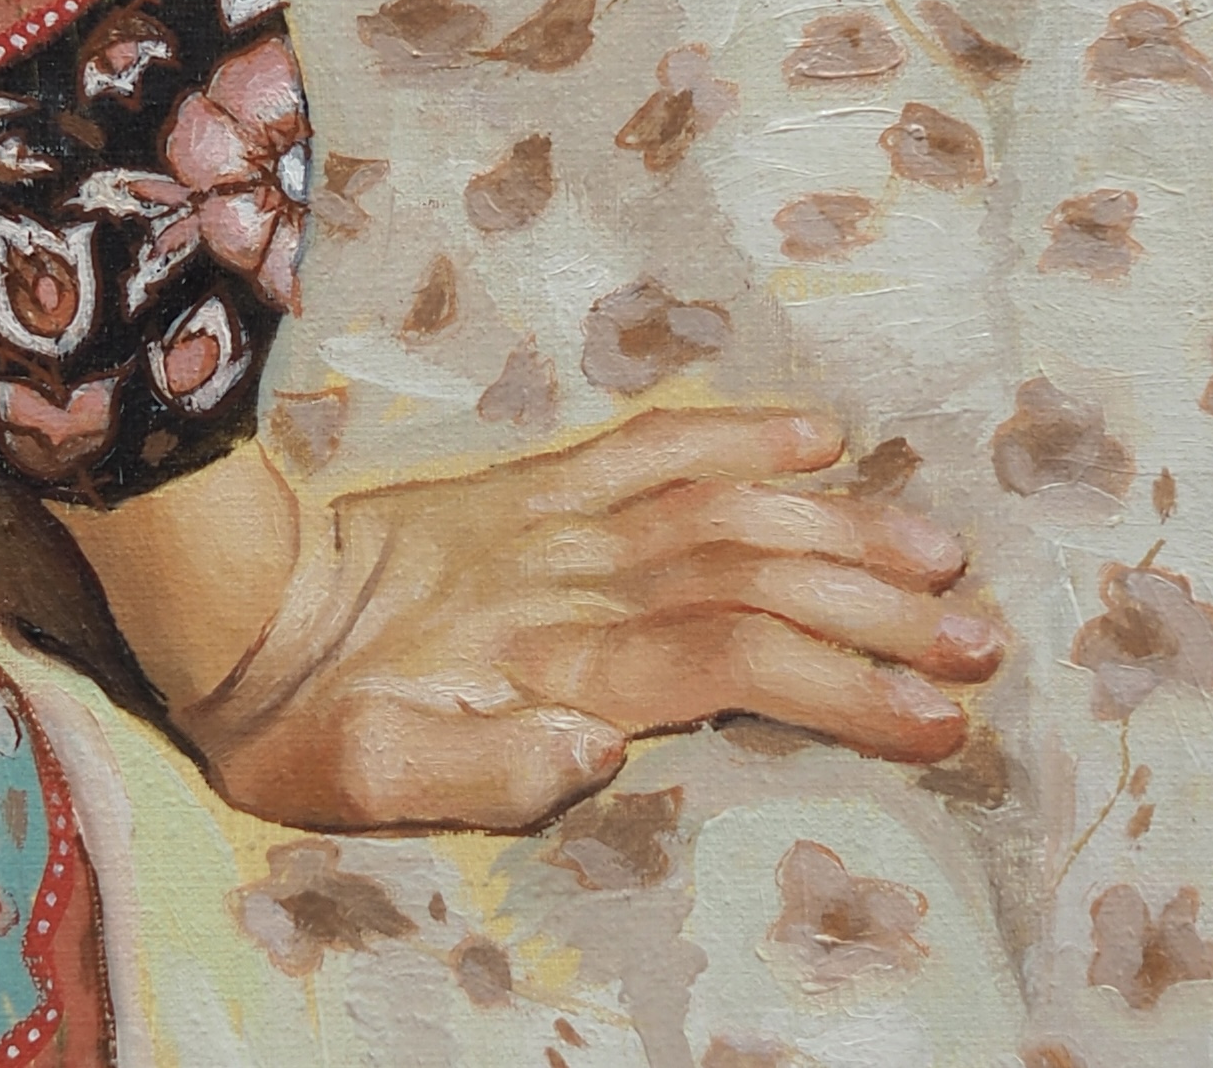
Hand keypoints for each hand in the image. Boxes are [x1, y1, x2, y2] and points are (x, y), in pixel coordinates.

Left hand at [65, 409, 1001, 834]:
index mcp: (553, 659)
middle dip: (875, 608)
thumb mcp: (365, 782)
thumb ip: (487, 774)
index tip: (937, 721)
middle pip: (756, 576)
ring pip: (726, 504)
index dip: (840, 687)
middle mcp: (575, 578)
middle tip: (980, 644)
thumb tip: (603, 751)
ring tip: (939, 553)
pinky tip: (815, 431)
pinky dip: (736, 429)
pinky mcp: (538, 485)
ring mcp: (560, 520)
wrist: (232, 607)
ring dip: (836, 523)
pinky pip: (650, 443)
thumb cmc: (301, 723)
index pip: (730, 661)